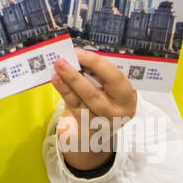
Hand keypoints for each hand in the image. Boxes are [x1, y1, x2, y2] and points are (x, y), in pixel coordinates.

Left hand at [50, 48, 137, 170]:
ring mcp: (100, 123)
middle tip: (60, 62)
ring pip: (80, 104)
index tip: (79, 53)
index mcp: (127, 98)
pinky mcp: (86, 128)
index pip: (114, 78)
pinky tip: (57, 82)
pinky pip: (73, 109)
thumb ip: (100, 73)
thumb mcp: (114, 86)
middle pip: (93, 95)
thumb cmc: (112, 98)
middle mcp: (115, 113)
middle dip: (75, 77)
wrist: (109, 127)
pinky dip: (64, 93)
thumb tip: (78, 56)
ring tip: (55, 72)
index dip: (96, 63)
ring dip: (65, 86)